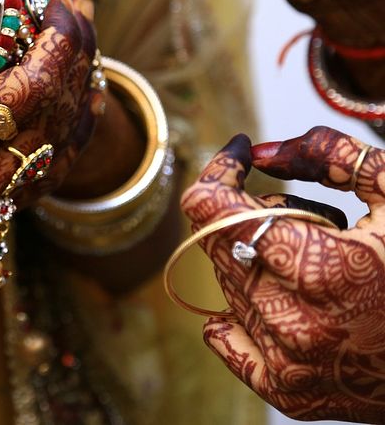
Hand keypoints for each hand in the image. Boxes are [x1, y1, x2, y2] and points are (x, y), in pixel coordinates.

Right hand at [0, 0, 96, 284]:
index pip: (30, 86)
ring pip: (64, 142)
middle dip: (73, 53)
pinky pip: (51, 171)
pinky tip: (79, 97)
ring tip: (81, 42)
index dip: (51, 39)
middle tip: (72, 8)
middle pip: (57, 110)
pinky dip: (71, 131)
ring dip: (78, 87)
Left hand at [179, 128, 384, 422]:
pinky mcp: (285, 391)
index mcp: (320, 269)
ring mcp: (286, 362)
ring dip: (255, 260)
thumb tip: (263, 152)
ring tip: (316, 264)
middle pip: (219, 240)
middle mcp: (293, 322)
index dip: (220, 171)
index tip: (238, 158)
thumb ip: (331, 156)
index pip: (210, 207)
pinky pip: (223, 334)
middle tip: (306, 218)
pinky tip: (291, 301)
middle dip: (250, 214)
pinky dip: (243, 309)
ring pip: (225, 281)